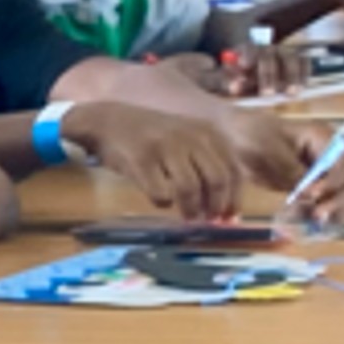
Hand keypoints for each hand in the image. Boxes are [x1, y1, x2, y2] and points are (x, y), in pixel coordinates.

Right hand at [71, 99, 245, 222]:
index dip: (234, 200)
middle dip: (215, 208)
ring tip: (187, 217)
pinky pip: (161, 193)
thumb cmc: (153, 138)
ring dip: (191, 210)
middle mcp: (191, 136)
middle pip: (217, 181)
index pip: (234, 171)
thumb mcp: (188, 140)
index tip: (228, 219)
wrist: (109, 122)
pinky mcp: (142, 159)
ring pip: (190, 189)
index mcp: (208, 132)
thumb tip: (228, 211)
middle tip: (208, 221)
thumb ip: (208, 167)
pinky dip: (164, 203)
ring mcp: (166, 146)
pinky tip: (160, 199)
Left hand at [217, 34, 307, 98]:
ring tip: (290, 93)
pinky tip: (301, 89)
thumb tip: (234, 87)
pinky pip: (305, 64)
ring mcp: (285, 54)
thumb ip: (225, 82)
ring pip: (291, 59)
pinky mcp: (298, 63)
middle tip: (267, 93)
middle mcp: (267, 49)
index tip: (245, 66)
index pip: (248, 48)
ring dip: (291, 76)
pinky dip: (304, 75)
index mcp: (247, 50)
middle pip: (270, 56)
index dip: (248, 56)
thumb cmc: (236, 81)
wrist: (252, 80)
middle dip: (269, 74)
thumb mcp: (224, 81)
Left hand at [225, 110, 343, 222]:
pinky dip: (322, 212)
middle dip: (338, 200)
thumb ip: (294, 174)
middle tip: (318, 215)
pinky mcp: (313, 186)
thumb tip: (313, 194)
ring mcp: (324, 171)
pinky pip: (327, 201)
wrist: (236, 138)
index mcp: (324, 139)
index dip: (333, 181)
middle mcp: (330, 155)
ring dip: (334, 210)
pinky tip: (307, 219)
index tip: (314, 194)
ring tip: (313, 220)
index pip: (343, 163)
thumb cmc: (255, 137)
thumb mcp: (273, 153)